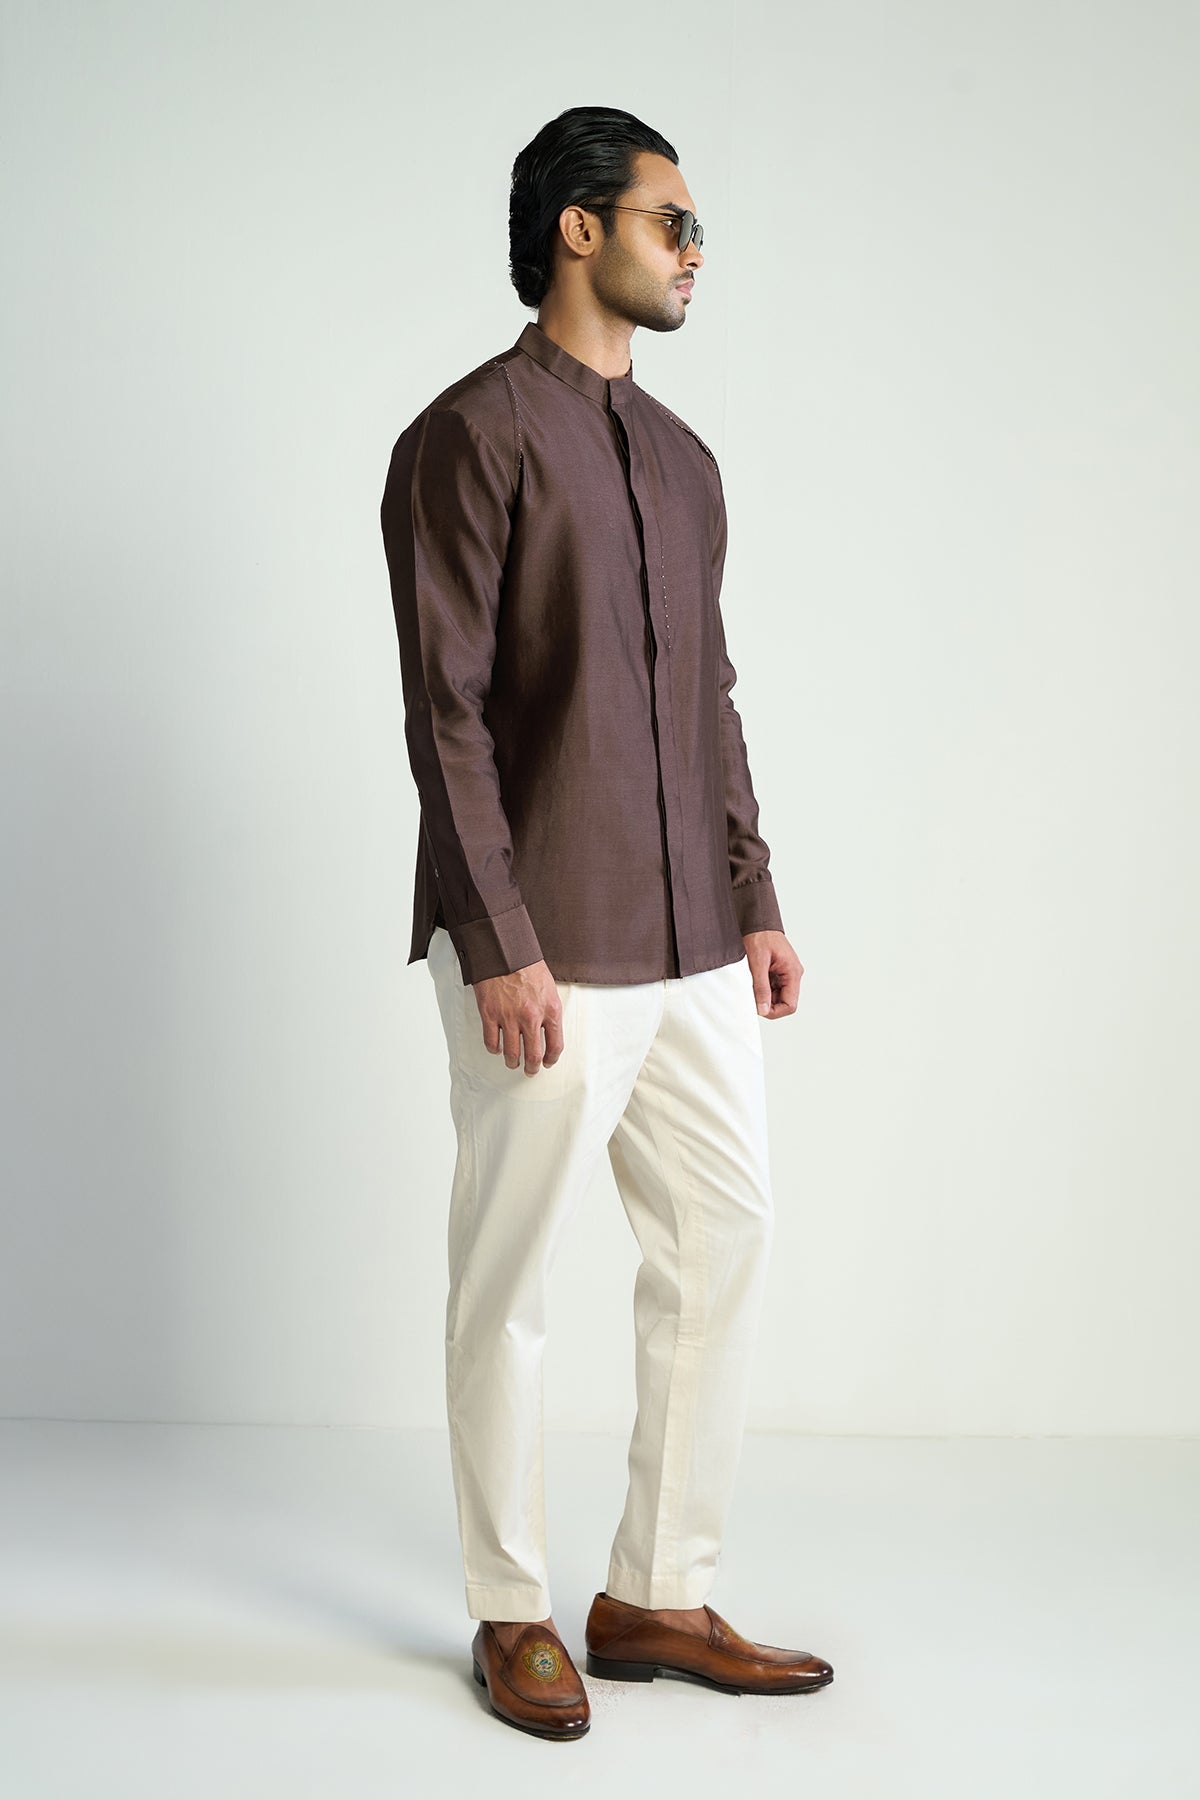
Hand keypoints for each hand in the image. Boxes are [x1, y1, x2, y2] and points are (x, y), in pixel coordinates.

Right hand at [472, 959, 563, 1075]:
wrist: (503, 950)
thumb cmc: (525, 964)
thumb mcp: (548, 986)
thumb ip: (548, 1009)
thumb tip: (548, 1029)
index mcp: (550, 1009)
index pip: (555, 1045)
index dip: (552, 1059)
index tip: (548, 1062)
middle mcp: (531, 1016)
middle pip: (534, 1055)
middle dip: (532, 1067)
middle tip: (530, 1070)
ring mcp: (509, 1017)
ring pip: (512, 1053)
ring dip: (513, 1062)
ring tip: (512, 1062)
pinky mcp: (490, 1014)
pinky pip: (491, 1042)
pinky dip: (494, 1049)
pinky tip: (497, 1048)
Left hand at [743, 929, 801, 1018]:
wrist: (758, 921)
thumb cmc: (760, 936)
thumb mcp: (758, 963)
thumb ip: (761, 988)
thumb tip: (763, 1009)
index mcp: (793, 972)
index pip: (790, 1005)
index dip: (774, 1011)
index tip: (759, 1008)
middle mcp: (793, 974)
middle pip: (785, 1003)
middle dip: (768, 1003)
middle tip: (752, 995)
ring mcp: (787, 973)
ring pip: (778, 996)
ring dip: (764, 995)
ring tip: (753, 983)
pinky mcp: (779, 971)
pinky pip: (773, 988)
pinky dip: (763, 988)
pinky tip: (754, 979)